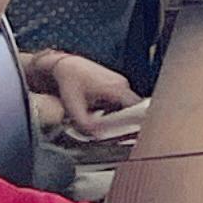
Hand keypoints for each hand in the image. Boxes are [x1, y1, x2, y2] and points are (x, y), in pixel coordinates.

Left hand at [25, 49, 142, 139]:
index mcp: (117, 89)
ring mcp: (120, 82)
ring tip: (101, 119)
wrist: (66, 67)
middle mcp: (123, 84)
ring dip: (118, 114)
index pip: (136, 109)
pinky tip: (100, 110)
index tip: (128, 134)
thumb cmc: (70, 84)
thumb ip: (85, 125)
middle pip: (133, 108)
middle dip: (124, 121)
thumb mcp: (74, 109)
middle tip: (112, 131)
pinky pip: (121, 99)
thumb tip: (98, 135)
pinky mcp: (116, 82)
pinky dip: (114, 108)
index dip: (133, 123)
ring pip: (127, 104)